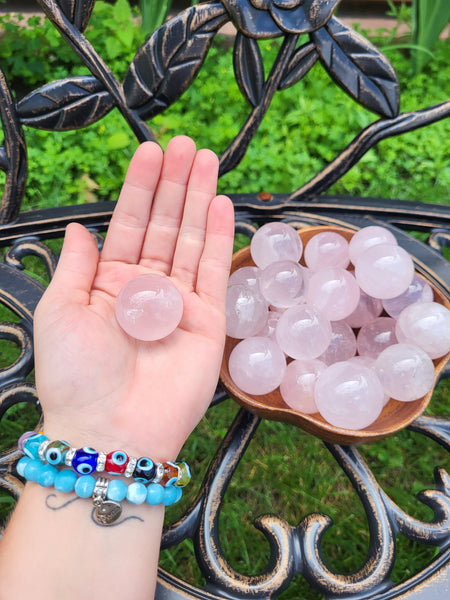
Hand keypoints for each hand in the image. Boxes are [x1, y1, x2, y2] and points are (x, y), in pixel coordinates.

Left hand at [33, 136, 234, 460]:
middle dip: (174, 184)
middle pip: (163, 225)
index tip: (150, 151)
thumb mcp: (59, 312)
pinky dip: (218, 237)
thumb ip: (76, 266)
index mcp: (108, 283)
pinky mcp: (208, 321)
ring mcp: (179, 303)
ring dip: (198, 200)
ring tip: (206, 160)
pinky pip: (214, 271)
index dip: (139, 187)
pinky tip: (221, 204)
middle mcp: (145, 288)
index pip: (128, 223)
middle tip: (186, 144)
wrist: (111, 430)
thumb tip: (80, 228)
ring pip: (190, 240)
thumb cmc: (76, 376)